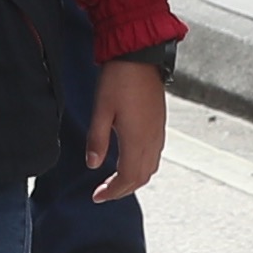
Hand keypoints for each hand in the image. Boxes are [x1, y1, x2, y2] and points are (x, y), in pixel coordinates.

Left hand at [81, 57, 171, 202]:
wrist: (141, 56)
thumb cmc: (119, 80)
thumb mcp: (101, 110)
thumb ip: (97, 140)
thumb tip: (93, 164)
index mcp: (137, 140)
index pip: (128, 178)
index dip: (112, 191)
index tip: (97, 196)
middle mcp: (152, 140)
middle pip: (141, 177)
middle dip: (123, 190)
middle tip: (104, 193)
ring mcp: (158, 132)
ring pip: (150, 168)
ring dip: (134, 180)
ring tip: (116, 182)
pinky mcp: (160, 124)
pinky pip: (154, 155)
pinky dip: (142, 166)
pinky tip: (130, 161)